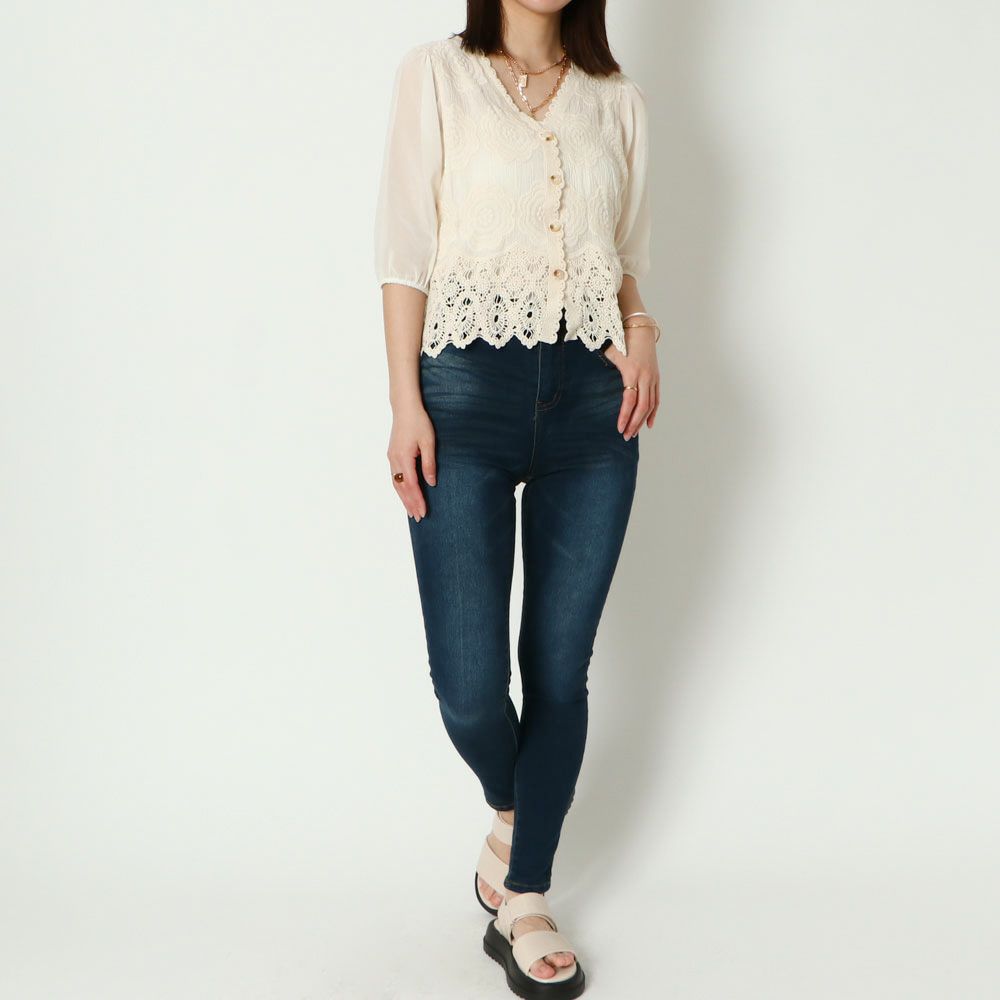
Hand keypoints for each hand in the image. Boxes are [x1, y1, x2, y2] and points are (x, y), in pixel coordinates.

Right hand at [387, 401, 436, 521]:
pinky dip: (400, 489)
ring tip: (410, 512)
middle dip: (410, 504)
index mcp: (404, 458)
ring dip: (403, 499)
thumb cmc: (419, 422)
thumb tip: (432, 483)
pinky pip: (395, 477)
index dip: (417, 500)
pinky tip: (405, 495)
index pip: (411, 485)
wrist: (405, 408)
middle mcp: (394, 460)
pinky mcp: (392, 455)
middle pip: (401, 488)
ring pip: (396, 484)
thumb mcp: (429, 442)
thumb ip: (429, 464)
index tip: (423, 512)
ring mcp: (391, 458)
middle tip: (418, 518)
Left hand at [603, 329, 660, 438]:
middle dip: (634, 423)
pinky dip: (653, 413)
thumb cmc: (621, 340)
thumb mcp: (611, 354)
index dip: (624, 416)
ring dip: (642, 421)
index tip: (619, 428)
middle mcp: (645, 377)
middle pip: (642, 406)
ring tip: (633, 433)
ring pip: (650, 405)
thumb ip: (605, 370)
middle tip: (626, 436)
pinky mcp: (656, 378)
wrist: (640, 328)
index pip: (629, 400)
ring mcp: (653, 378)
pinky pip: (656, 399)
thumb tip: (593, 385)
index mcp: (632, 372)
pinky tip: (648, 424)